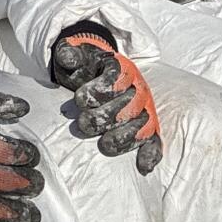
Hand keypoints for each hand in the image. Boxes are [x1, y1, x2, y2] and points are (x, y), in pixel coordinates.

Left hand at [50, 29, 163, 173]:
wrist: (97, 71)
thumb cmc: (84, 67)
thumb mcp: (74, 56)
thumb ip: (68, 54)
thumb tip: (67, 57)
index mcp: (122, 68)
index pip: (115, 80)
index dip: (96, 91)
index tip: (79, 98)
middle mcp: (137, 88)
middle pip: (128, 106)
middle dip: (103, 118)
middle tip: (83, 124)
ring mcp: (144, 109)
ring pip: (142, 125)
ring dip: (124, 138)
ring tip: (105, 145)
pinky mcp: (146, 127)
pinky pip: (154, 140)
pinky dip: (151, 153)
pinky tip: (143, 167)